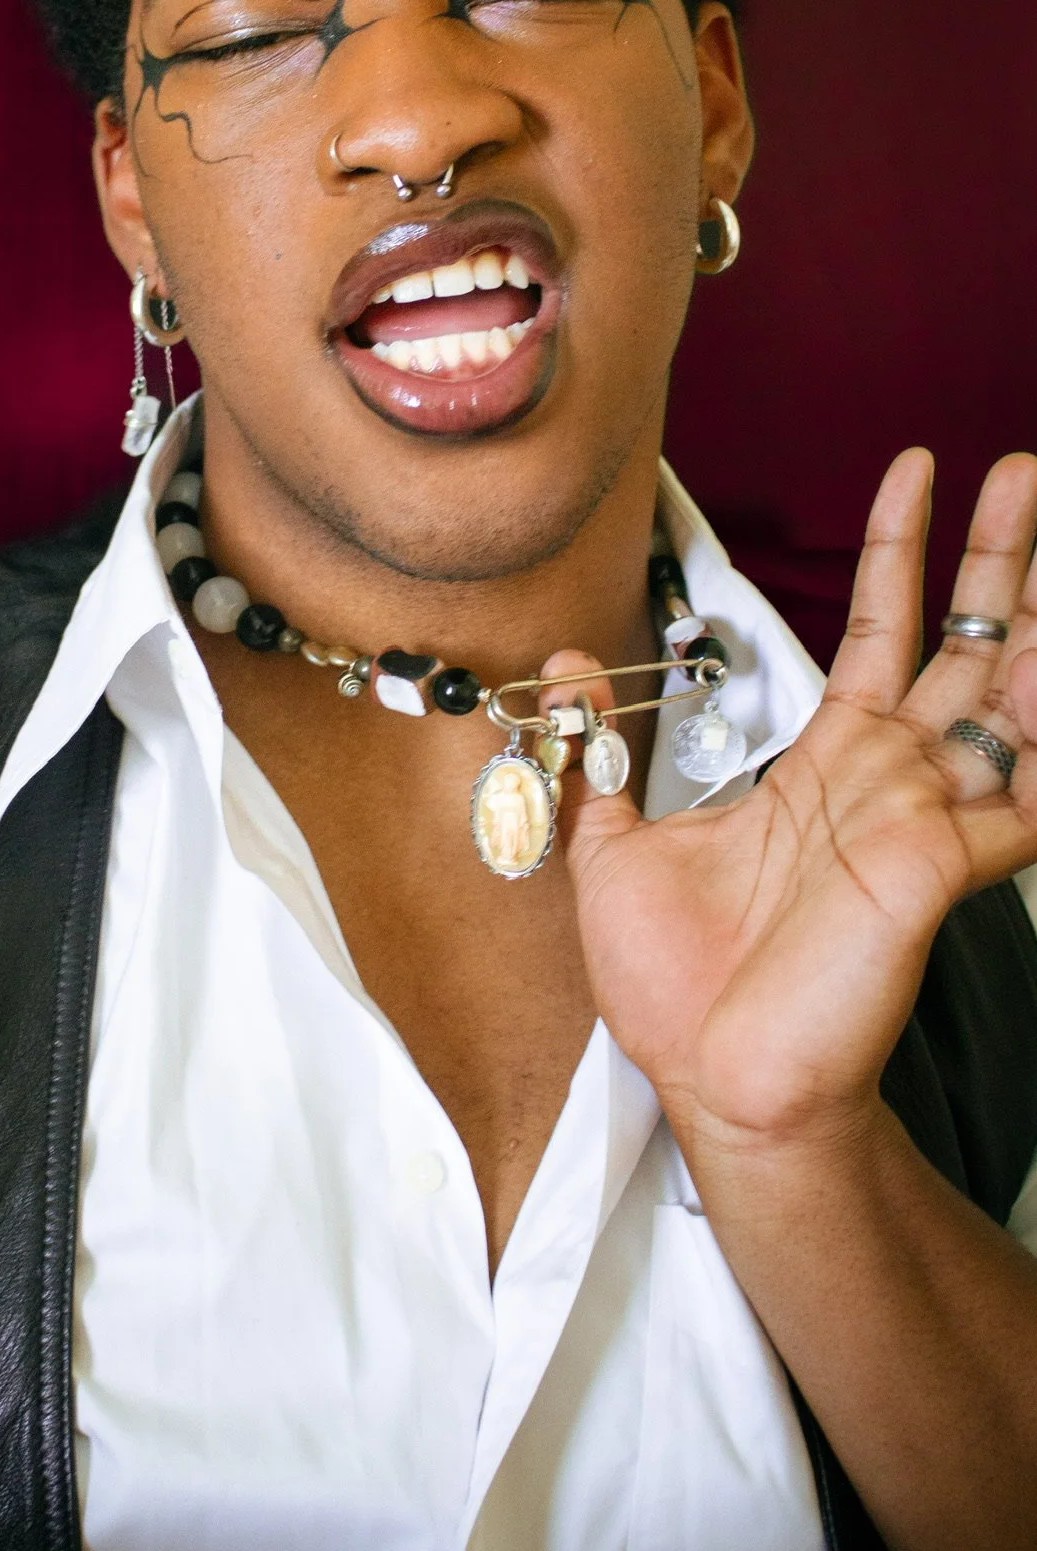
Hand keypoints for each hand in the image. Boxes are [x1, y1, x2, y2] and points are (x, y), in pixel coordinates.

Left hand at [559, 449, 1036, 1150]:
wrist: (711, 1082)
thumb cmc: (680, 987)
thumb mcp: (610, 844)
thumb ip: (595, 747)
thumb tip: (561, 663)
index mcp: (825, 767)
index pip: (877, 633)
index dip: (898, 552)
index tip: (911, 473)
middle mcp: (889, 781)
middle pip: (963, 647)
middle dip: (998, 557)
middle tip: (1022, 468)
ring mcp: (922, 821)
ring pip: (1007, 704)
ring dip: (1035, 630)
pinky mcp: (937, 868)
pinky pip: (1019, 795)